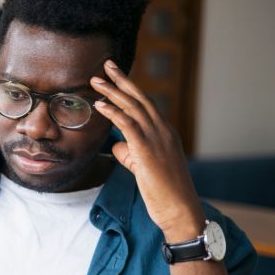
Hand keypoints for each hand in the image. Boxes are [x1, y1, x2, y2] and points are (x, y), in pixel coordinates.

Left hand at [90, 59, 204, 241]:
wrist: (179, 209)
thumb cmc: (163, 192)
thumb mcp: (143, 168)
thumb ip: (131, 153)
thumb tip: (117, 143)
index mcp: (164, 133)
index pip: (145, 104)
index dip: (129, 88)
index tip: (115, 75)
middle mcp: (163, 131)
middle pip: (139, 98)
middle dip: (121, 80)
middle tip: (105, 65)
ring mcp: (157, 139)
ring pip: (133, 107)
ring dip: (112, 91)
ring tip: (95, 80)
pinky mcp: (147, 150)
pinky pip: (128, 125)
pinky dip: (113, 112)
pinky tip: (100, 105)